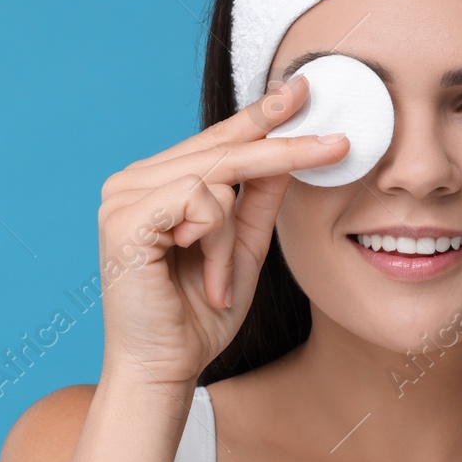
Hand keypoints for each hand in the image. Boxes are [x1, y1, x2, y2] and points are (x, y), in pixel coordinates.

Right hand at [93, 75, 348, 389]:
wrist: (164, 370)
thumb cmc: (199, 316)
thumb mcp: (244, 249)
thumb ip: (260, 201)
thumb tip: (288, 154)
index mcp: (156, 183)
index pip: (217, 140)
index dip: (260, 115)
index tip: (302, 90)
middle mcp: (133, 181)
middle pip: (223, 148)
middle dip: (284, 149)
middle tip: (339, 144)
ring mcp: (122, 197)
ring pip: (216, 177)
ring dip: (230, 238)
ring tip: (218, 283)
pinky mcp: (124, 219)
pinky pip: (200, 203)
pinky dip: (215, 246)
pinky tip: (205, 279)